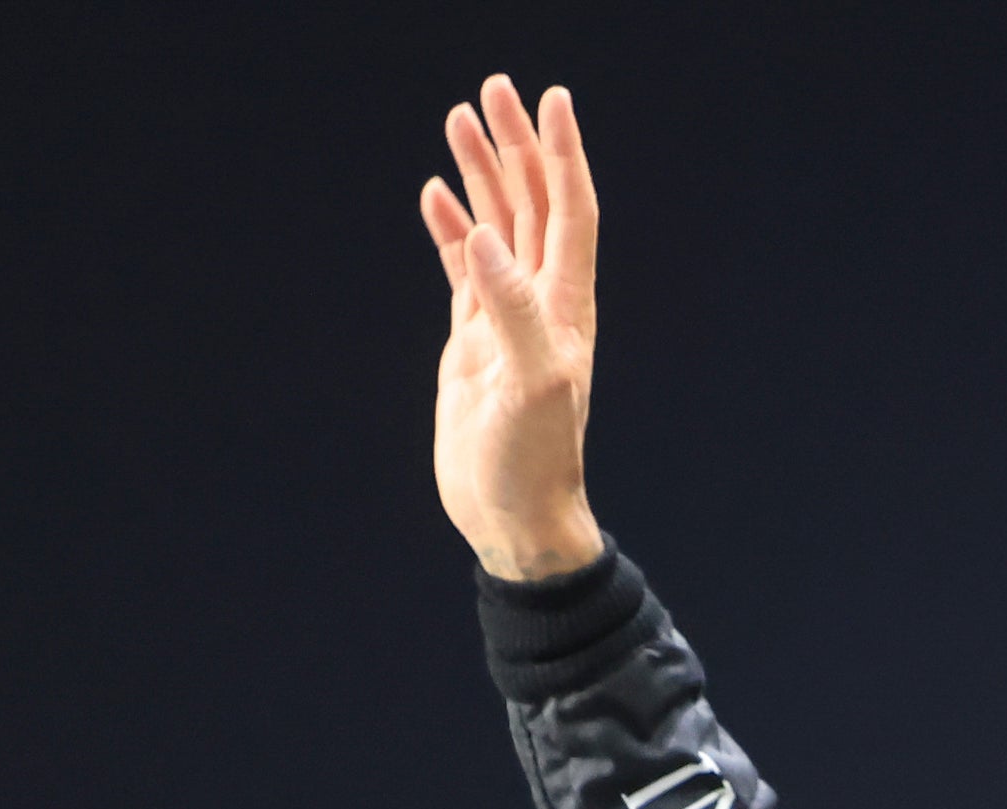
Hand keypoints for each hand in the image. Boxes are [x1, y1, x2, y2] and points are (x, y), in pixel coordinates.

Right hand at [418, 75, 601, 581]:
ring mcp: (506, 320)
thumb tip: (484, 237)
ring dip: (482, 176)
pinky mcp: (476, 344)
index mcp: (564, 306)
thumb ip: (509, 309)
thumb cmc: (531, 464)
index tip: (550, 98)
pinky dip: (453, 229)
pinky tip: (437, 196)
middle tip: (493, 90)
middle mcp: (541, 304)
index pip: (569, 211)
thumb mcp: (528, 386)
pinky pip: (464, 269)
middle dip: (516, 146)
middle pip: (533, 205)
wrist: (514, 520)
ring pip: (497, 228)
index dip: (561, 154)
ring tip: (460, 120)